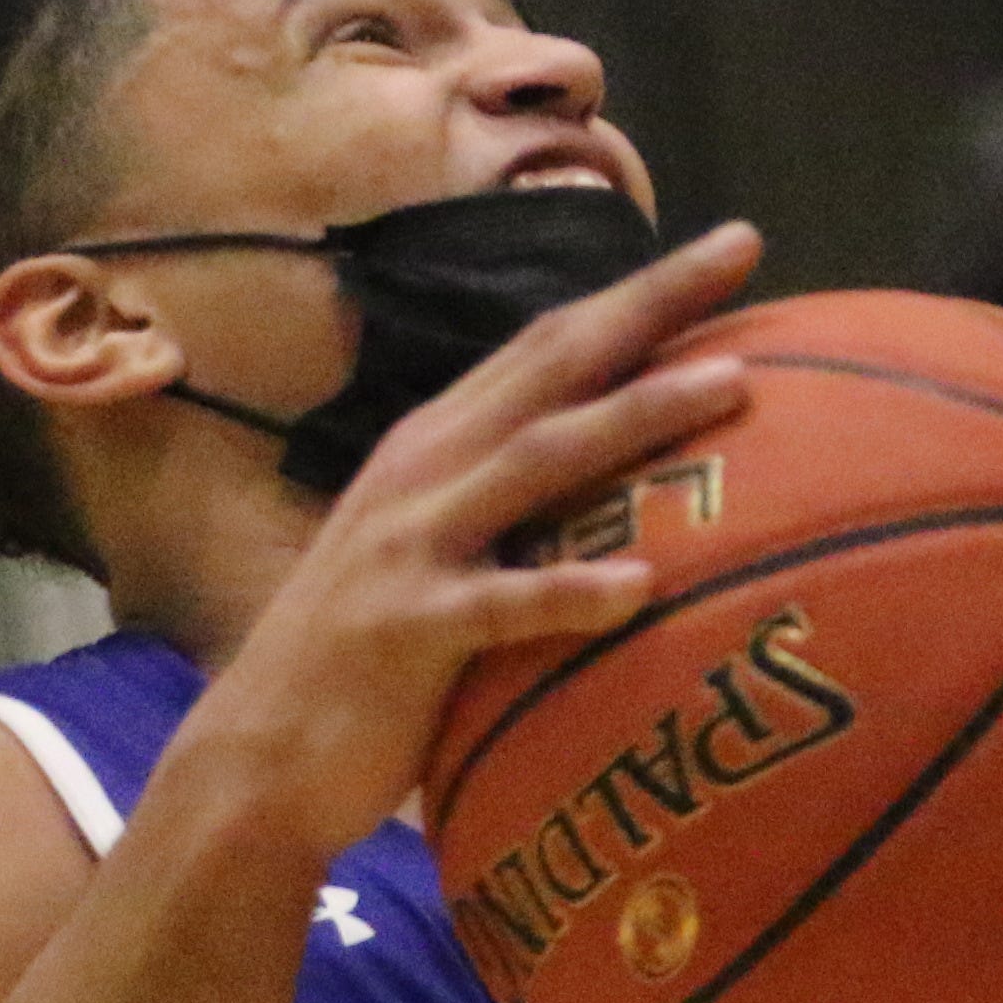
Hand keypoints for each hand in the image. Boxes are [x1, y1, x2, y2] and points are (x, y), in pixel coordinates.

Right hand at [169, 224, 766, 863]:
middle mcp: (426, 471)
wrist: (258, 757)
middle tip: (744, 247)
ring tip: (732, 385)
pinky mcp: (407, 630)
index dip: (639, 292)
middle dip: (649, 302)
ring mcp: (412, 544)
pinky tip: (641, 586)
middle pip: (553, 365)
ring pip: (539, 461)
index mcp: (442, 445)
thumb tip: (629, 485)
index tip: (736, 246)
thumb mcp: (443, 553)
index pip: (552, 345)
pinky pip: (501, 607)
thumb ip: (517, 509)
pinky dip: (568, 592)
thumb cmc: (375, 662)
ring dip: (635, 416)